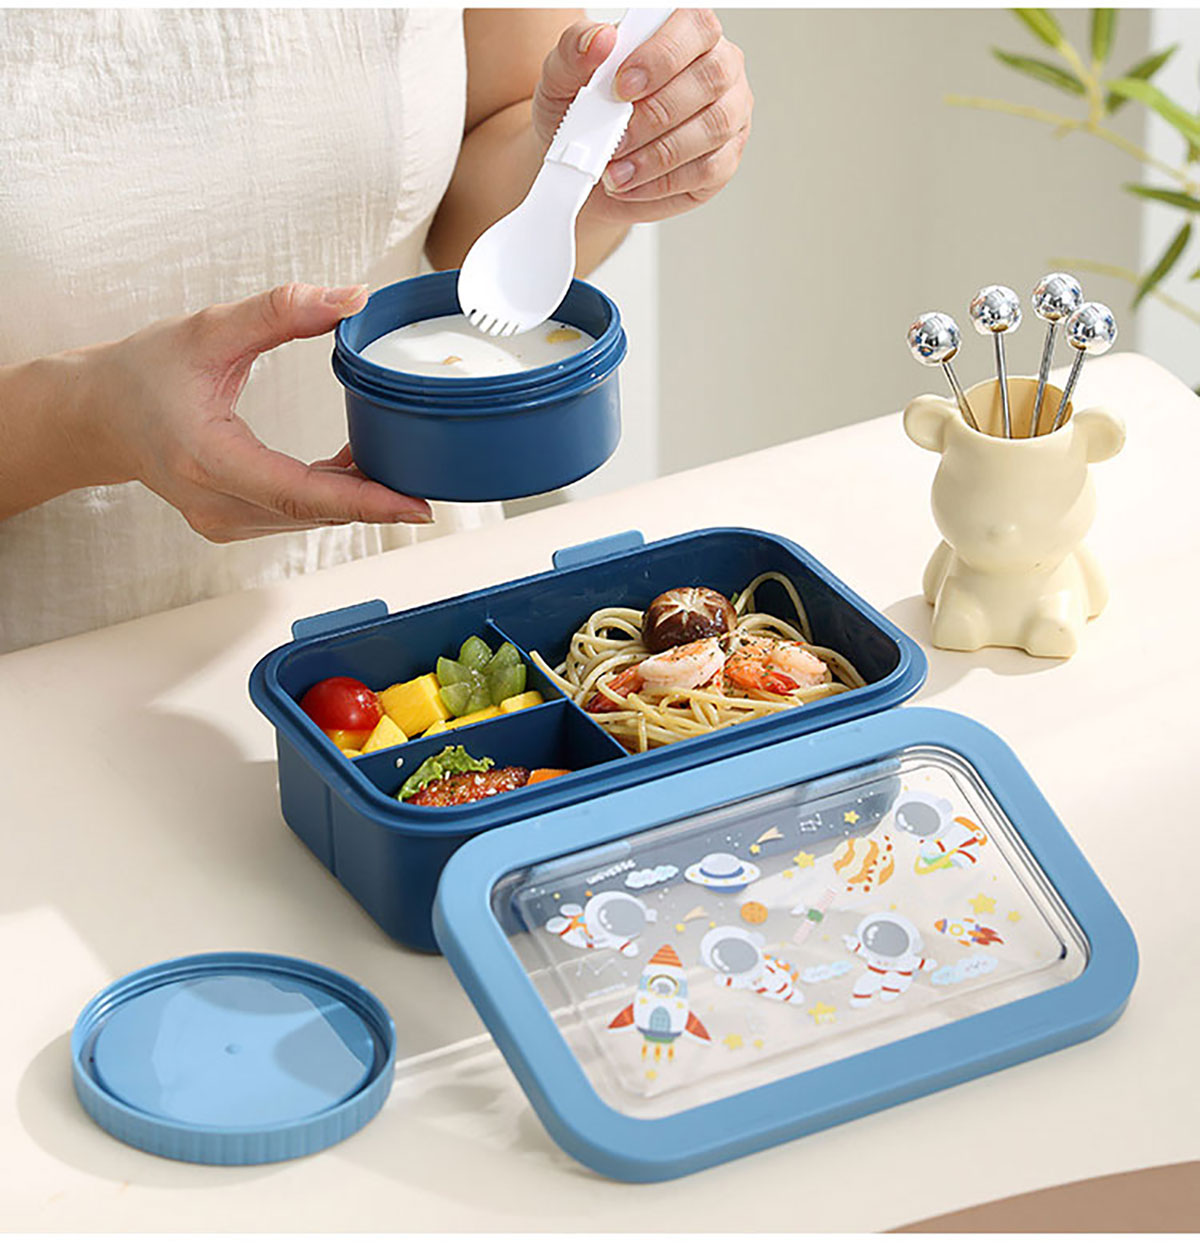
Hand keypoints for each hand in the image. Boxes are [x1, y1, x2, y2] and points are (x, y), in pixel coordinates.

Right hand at [73, 284, 431, 541]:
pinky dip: (330, 496)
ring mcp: (223, 522)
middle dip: (374, 498)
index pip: (300, 494)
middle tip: (427, 478)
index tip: (413, 504)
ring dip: (354, 495)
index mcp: (208, 460)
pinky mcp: (232, 524)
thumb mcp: (209, 328)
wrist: (96, 415)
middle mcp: (216, 504)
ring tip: (394, 462)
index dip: (363, 501)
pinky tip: (353, 467)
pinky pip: (295, 517)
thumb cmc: (144, 371)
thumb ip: (282, 312)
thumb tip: (353, 297)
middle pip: (314, 512)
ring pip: (309, 519)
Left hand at [532, 10, 752, 225]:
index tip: (622, 86)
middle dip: (658, 112)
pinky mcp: (724, 160)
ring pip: (714, 126)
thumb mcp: (564, 77)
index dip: (662, 56)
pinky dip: (662, 181)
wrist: (583, 164)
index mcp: (685, 31)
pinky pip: (707, 170)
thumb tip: (601, 40)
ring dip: (659, 154)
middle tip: (616, 138)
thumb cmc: (584, 111)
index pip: (695, 25)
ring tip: (616, 170)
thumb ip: (575, 50)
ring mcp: (728, 113)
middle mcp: (717, 66)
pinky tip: (631, 183)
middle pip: (713, 77)